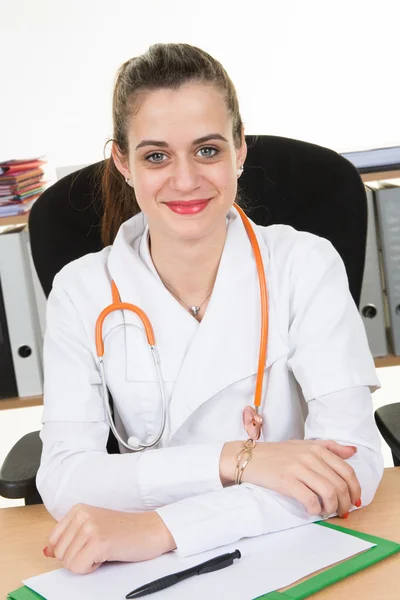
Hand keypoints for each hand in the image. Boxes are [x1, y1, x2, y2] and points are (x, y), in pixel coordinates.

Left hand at [43, 504, 175, 573]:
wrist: (151, 529)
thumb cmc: (125, 531)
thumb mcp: (92, 529)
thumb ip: (68, 539)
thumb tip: (46, 551)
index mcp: (78, 509)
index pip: (54, 541)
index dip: (71, 550)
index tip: (88, 544)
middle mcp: (81, 515)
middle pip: (60, 554)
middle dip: (78, 557)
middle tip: (100, 547)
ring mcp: (89, 527)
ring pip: (68, 563)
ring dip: (86, 563)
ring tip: (105, 549)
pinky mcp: (98, 541)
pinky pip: (79, 568)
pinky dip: (93, 568)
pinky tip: (107, 554)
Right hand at [221, 439, 360, 517]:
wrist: (248, 457)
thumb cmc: (276, 453)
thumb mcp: (303, 444)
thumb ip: (329, 447)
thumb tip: (353, 451)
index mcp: (317, 448)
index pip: (347, 470)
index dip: (355, 489)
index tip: (355, 500)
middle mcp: (310, 456)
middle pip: (340, 484)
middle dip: (345, 503)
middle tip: (343, 512)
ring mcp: (298, 468)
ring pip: (329, 493)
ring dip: (332, 508)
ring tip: (327, 512)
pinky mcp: (287, 481)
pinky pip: (310, 499)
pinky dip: (316, 509)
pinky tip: (313, 511)